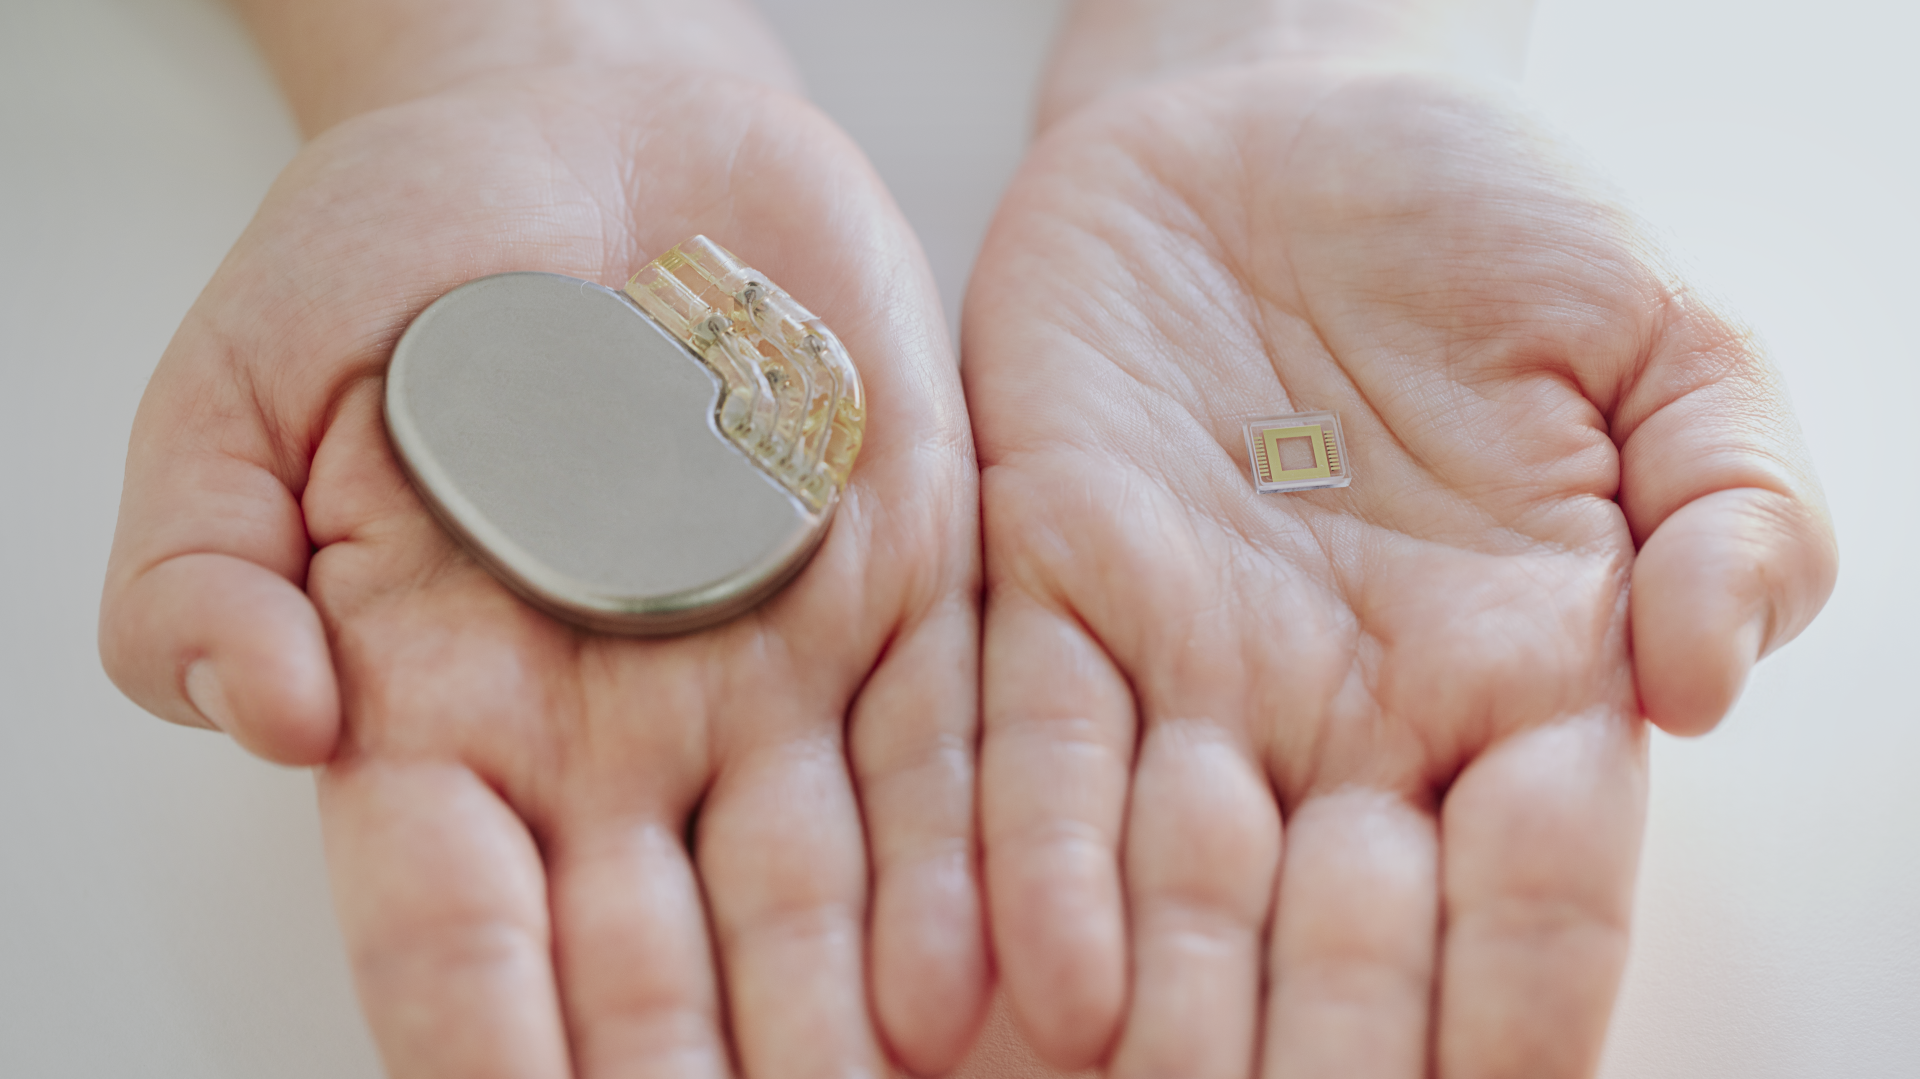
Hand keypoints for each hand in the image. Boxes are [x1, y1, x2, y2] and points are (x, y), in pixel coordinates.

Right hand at [99, 60, 985, 1078]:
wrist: (593, 123)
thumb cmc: (402, 247)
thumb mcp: (243, 381)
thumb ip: (206, 559)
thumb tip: (262, 714)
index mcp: (441, 706)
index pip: (456, 920)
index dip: (486, 1033)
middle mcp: (616, 728)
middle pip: (650, 950)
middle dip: (683, 1066)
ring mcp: (773, 669)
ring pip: (810, 886)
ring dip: (838, 1011)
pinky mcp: (906, 590)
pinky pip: (942, 749)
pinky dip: (958, 864)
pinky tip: (969, 977)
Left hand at [965, 54, 1834, 1078]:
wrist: (1286, 120)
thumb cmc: (1488, 227)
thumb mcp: (1666, 343)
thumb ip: (1736, 507)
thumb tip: (1704, 687)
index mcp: (1518, 672)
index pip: (1533, 890)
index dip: (1519, 1006)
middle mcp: (1347, 703)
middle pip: (1341, 927)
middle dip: (1326, 1043)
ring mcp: (1191, 653)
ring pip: (1179, 872)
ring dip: (1171, 997)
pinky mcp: (1052, 574)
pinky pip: (1036, 744)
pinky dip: (1036, 861)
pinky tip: (1040, 980)